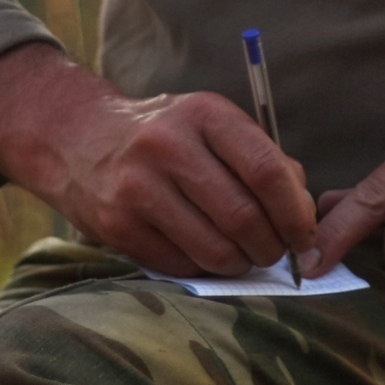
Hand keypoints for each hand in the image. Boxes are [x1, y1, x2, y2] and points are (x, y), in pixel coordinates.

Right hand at [0, 44, 316, 276]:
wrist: (78, 139)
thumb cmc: (165, 136)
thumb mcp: (211, 125)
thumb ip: (262, 160)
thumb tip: (303, 214)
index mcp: (203, 113)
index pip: (267, 171)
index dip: (296, 214)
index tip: (306, 236)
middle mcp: (168, 146)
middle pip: (244, 217)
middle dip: (272, 247)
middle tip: (276, 253)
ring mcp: (138, 187)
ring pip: (215, 250)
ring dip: (240, 264)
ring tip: (242, 256)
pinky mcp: (117, 225)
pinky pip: (181, 266)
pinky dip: (204, 270)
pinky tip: (203, 255)